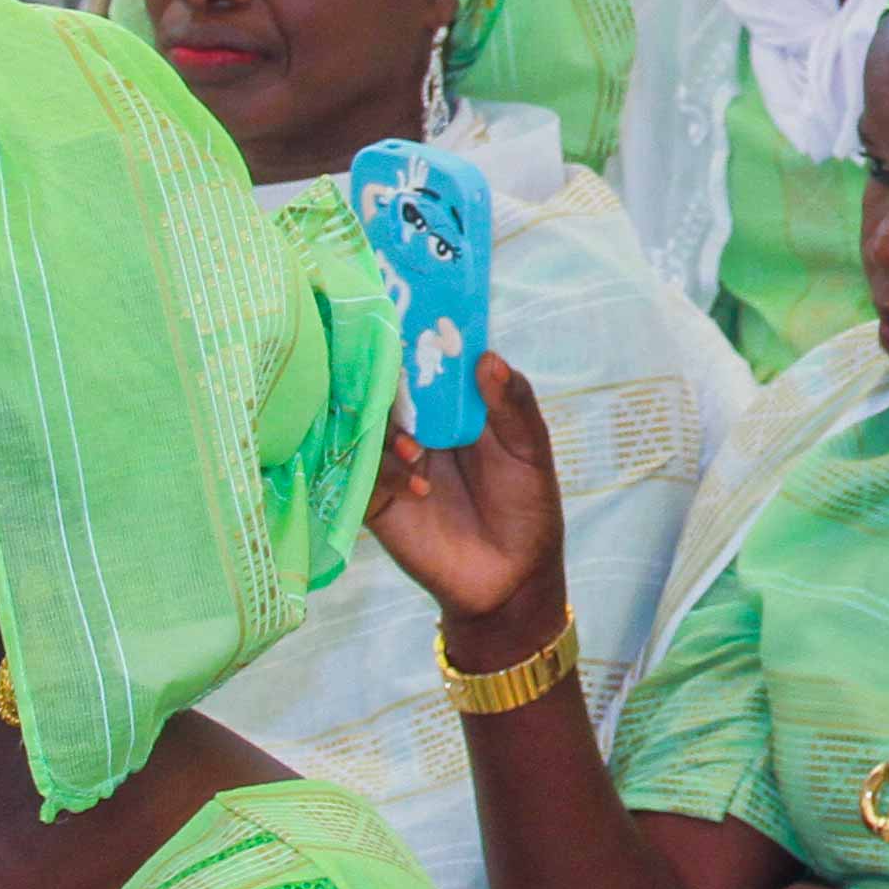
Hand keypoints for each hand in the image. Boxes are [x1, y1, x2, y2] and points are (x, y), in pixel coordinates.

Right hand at [366, 355, 569, 651]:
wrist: (509, 580)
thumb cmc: (525, 507)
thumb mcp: (530, 451)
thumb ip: (513, 405)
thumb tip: (487, 358)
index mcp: (452, 406)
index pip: (427, 360)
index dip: (416, 334)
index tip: (407, 308)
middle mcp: (416, 425)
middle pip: (385, 385)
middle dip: (386, 376)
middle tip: (396, 376)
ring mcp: (391, 458)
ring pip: (364, 424)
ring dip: (385, 430)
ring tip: (417, 451)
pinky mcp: (374, 497)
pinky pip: (359, 472)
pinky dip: (382, 472)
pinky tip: (417, 487)